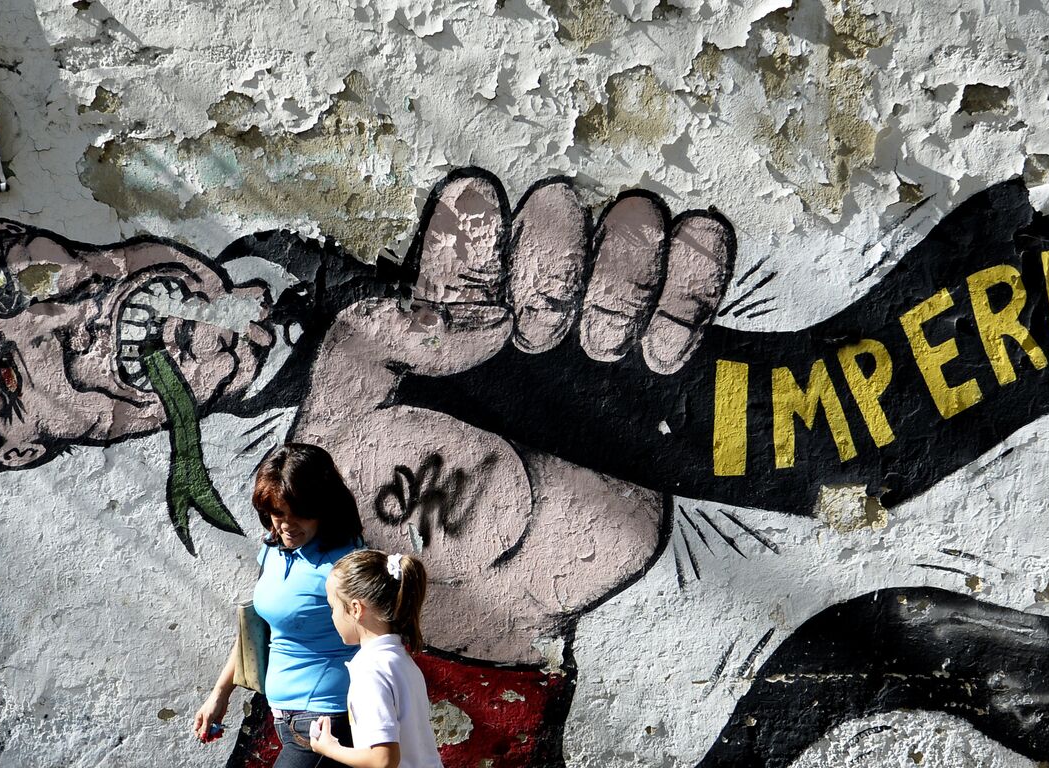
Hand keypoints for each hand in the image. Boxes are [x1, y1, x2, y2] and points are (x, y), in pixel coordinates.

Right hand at [192, 692, 228, 742]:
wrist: (221, 697)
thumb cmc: (212, 705)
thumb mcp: (208, 717)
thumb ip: (206, 728)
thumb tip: (203, 737)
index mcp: (199, 719)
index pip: (197, 731)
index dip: (199, 736)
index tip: (204, 740)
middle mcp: (204, 721)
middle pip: (205, 732)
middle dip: (208, 736)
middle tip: (213, 738)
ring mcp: (211, 721)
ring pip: (211, 731)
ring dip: (214, 734)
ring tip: (218, 735)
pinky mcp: (217, 720)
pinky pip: (217, 728)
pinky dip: (219, 731)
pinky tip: (221, 732)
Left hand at [296, 171, 734, 661]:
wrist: (480, 592)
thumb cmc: (399, 503)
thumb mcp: (344, 415)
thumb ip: (375, 333)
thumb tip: (477, 310)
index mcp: (451, 297)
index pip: (475, 204)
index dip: (481, 244)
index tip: (481, 323)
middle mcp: (527, 297)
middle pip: (560, 202)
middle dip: (552, 267)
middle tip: (538, 347)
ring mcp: (601, 325)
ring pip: (637, 217)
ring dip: (623, 276)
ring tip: (602, 355)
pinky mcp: (668, 364)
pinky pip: (703, 260)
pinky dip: (692, 286)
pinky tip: (657, 359)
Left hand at [308, 716, 338, 754]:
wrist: (336, 753)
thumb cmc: (330, 745)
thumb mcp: (326, 733)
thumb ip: (325, 724)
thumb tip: (326, 717)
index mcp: (313, 743)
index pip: (313, 732)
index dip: (315, 725)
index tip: (317, 721)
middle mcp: (316, 746)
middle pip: (317, 734)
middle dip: (320, 727)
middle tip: (322, 720)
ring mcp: (321, 748)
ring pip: (321, 736)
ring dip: (323, 730)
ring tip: (326, 724)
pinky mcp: (326, 748)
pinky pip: (324, 739)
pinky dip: (326, 734)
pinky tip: (328, 731)